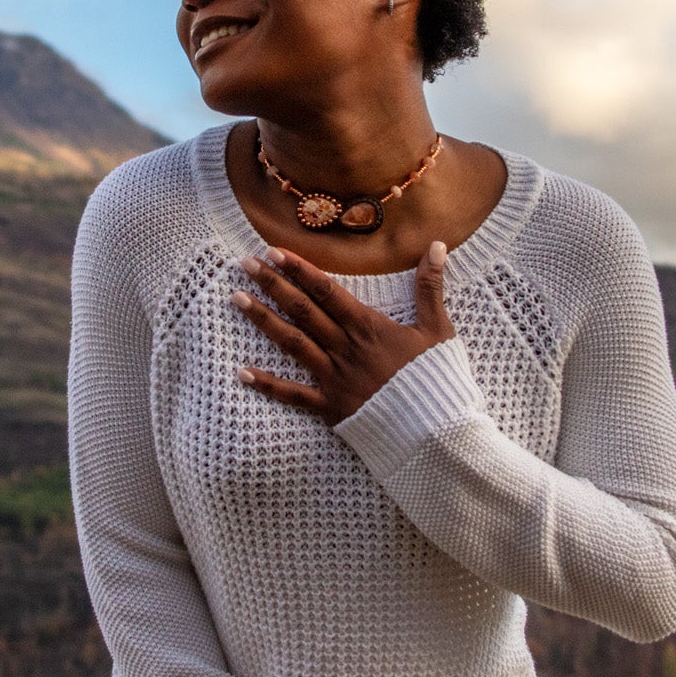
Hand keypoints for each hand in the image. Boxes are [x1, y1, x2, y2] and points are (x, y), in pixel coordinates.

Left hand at [231, 240, 454, 424]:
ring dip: (263, 320)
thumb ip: (430, 287)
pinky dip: (267, 384)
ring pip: (292, 343)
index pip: (327, 291)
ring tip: (237, 298)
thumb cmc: (437, 378)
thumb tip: (438, 246)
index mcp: (368, 327)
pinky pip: (293, 395)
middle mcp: (345, 348)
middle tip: (245, 263)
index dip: (300, 270)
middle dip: (273, 284)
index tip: (275, 252)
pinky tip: (242, 372)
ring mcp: (334, 378)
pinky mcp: (329, 407)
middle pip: (303, 311)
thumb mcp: (438, 329)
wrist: (435, 430)